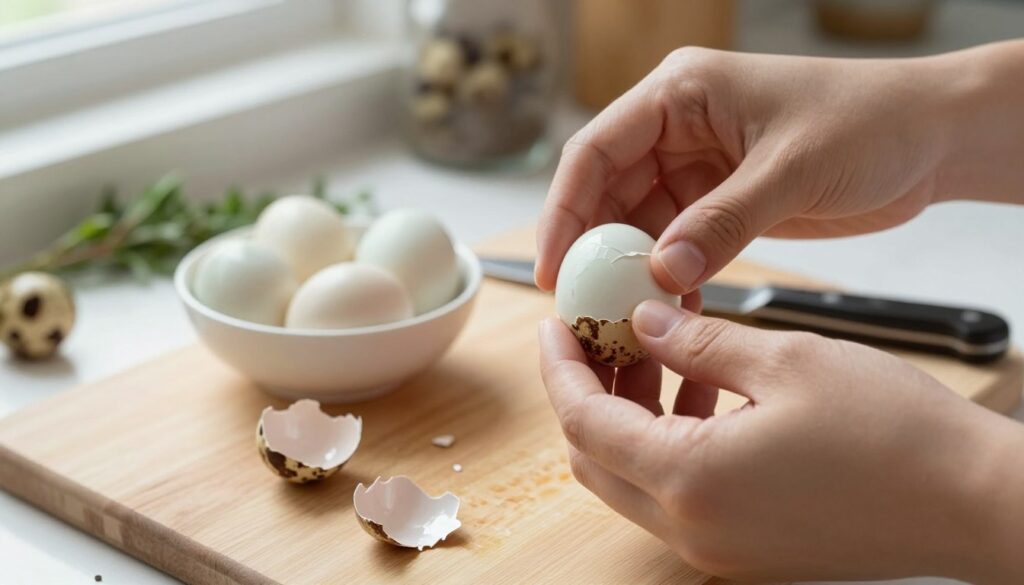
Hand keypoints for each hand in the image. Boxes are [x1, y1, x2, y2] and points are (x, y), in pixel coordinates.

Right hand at [535, 41, 1023, 294]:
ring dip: (628, 269)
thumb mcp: (791, 169)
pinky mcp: (720, 201)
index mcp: (681, 93)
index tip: (555, 267)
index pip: (596, 150)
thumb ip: (723, 222)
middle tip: (581, 306)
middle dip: (592, 248)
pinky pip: (676, 242)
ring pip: (638, 223)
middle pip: (607, 190)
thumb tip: (663, 275)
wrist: (932, 138)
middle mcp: (678, 127)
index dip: (565, 210)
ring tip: (620, 318)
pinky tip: (666, 311)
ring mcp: (698, 166)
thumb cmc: (870, 122)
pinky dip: (668, 277)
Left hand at [538, 302, 1023, 581]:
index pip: (583, 422)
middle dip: (587, 389)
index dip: (561, 366)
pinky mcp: (747, 547)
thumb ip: (697, 340)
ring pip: (633, 476)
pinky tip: (701, 391)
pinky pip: (678, 494)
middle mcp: (692, 528)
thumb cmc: (895, 433)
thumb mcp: (784, 360)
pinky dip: (668, 442)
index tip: (556, 323)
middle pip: (595, 457)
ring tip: (655, 350)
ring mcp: (719, 547)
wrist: (974, 501)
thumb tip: (645, 320)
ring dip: (628, 414)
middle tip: (601, 333)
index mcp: (689, 481)